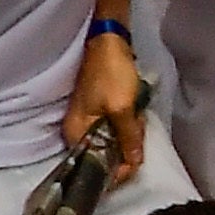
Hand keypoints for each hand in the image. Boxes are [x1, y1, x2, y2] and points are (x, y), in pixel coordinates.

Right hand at [62, 30, 146, 182]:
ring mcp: (88, 120)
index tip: (135, 168)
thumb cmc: (111, 76)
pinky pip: (114, 127)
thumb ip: (128, 137)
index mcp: (75, 133)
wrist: (109, 43)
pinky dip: (127, 125)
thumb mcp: (122, 108)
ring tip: (138, 123)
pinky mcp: (99, 110)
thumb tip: (134, 163)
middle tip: (138, 139)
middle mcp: (78, 130)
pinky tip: (137, 117)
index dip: (114, 170)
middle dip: (124, 150)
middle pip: (103, 153)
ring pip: (111, 140)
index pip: (92, 164)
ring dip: (128, 136)